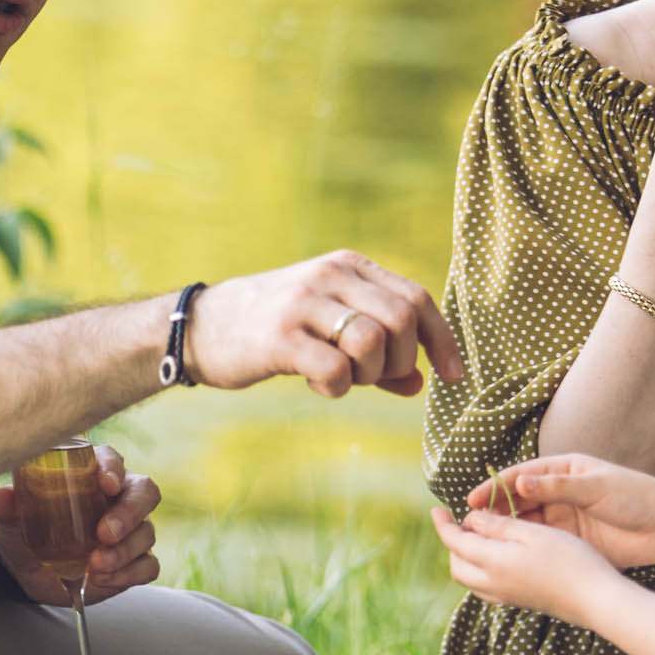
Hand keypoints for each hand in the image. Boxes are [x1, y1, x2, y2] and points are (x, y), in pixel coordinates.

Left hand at [0, 446, 160, 605]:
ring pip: (146, 533)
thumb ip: (8, 507)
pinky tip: (102, 580)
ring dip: (123, 552)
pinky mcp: (133, 561)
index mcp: (92, 475)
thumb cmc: (26, 531)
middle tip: (104, 534)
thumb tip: (3, 497)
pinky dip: (128, 575)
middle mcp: (118, 498)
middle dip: (128, 513)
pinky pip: (148, 566)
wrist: (28, 571)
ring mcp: (130, 531)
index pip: (112, 460)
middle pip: (144, 493)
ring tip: (95, 567)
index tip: (105, 484)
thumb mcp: (12, 519)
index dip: (113, 468)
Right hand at [183, 254, 460, 401]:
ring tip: (345, 378)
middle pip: (401, 319)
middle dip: (403, 361)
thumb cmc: (274, 331)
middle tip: (378, 378)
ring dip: (370, 375)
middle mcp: (329, 275)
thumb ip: (377, 355)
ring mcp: (303, 303)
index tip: (454, 376)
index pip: (417, 297)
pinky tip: (320, 384)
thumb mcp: (329, 331)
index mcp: (349, 267)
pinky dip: (338, 388)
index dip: (442, 340)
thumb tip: (420, 384)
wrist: (199, 327)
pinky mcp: (279, 336)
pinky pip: (334, 368)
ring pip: (372, 341)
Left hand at [432, 503, 632, 625]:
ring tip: (478, 538)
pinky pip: (485, 588)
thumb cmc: (570, 560)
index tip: (436, 509)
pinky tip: (496, 559)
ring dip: (465, 558)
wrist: (596, 599)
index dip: (443, 524)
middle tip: (461, 522)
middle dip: (453, 543)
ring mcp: (505, 597)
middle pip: (456, 564)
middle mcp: (492, 584)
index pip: (455, 542)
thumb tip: (470, 520)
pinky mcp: (518, 603)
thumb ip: (498, 526)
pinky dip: (480, 571)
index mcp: (492, 562)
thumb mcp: (534, 533)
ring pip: (469, 579)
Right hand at [465, 454, 654, 568]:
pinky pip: (539, 544)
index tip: (472, 501)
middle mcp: (559, 494)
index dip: (494, 488)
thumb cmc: (636, 497)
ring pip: (525, 525)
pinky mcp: (570, 541)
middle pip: (517, 502)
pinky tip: (505, 557)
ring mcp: (563, 519)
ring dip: (503, 532)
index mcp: (563, 471)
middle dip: (493, 512)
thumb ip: (557, 486)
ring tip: (481, 544)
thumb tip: (519, 483)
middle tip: (470, 526)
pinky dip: (521, 548)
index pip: (520, 477)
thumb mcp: (596, 486)